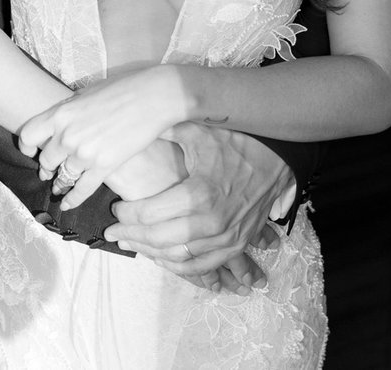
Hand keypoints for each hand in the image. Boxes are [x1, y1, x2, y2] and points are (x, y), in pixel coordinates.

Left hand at [17, 66, 188, 209]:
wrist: (152, 97)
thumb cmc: (122, 89)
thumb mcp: (86, 94)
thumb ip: (69, 111)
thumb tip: (61, 120)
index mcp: (61, 114)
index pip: (28, 135)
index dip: (26, 146)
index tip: (30, 151)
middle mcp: (67, 135)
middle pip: (46, 160)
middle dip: (47, 166)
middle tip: (48, 171)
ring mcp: (85, 153)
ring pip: (63, 176)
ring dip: (60, 183)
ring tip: (59, 186)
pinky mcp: (104, 166)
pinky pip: (82, 189)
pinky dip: (73, 199)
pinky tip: (67, 204)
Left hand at [103, 124, 292, 285]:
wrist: (277, 159)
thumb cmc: (236, 143)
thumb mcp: (198, 131)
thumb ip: (164, 130)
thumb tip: (133, 124)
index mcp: (198, 193)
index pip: (149, 214)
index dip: (126, 215)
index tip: (115, 211)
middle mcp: (212, 221)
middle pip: (159, 239)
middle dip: (131, 237)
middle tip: (113, 233)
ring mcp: (226, 238)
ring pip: (178, 256)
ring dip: (151, 253)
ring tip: (131, 244)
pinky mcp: (236, 245)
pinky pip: (202, 266)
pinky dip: (179, 266)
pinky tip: (161, 258)